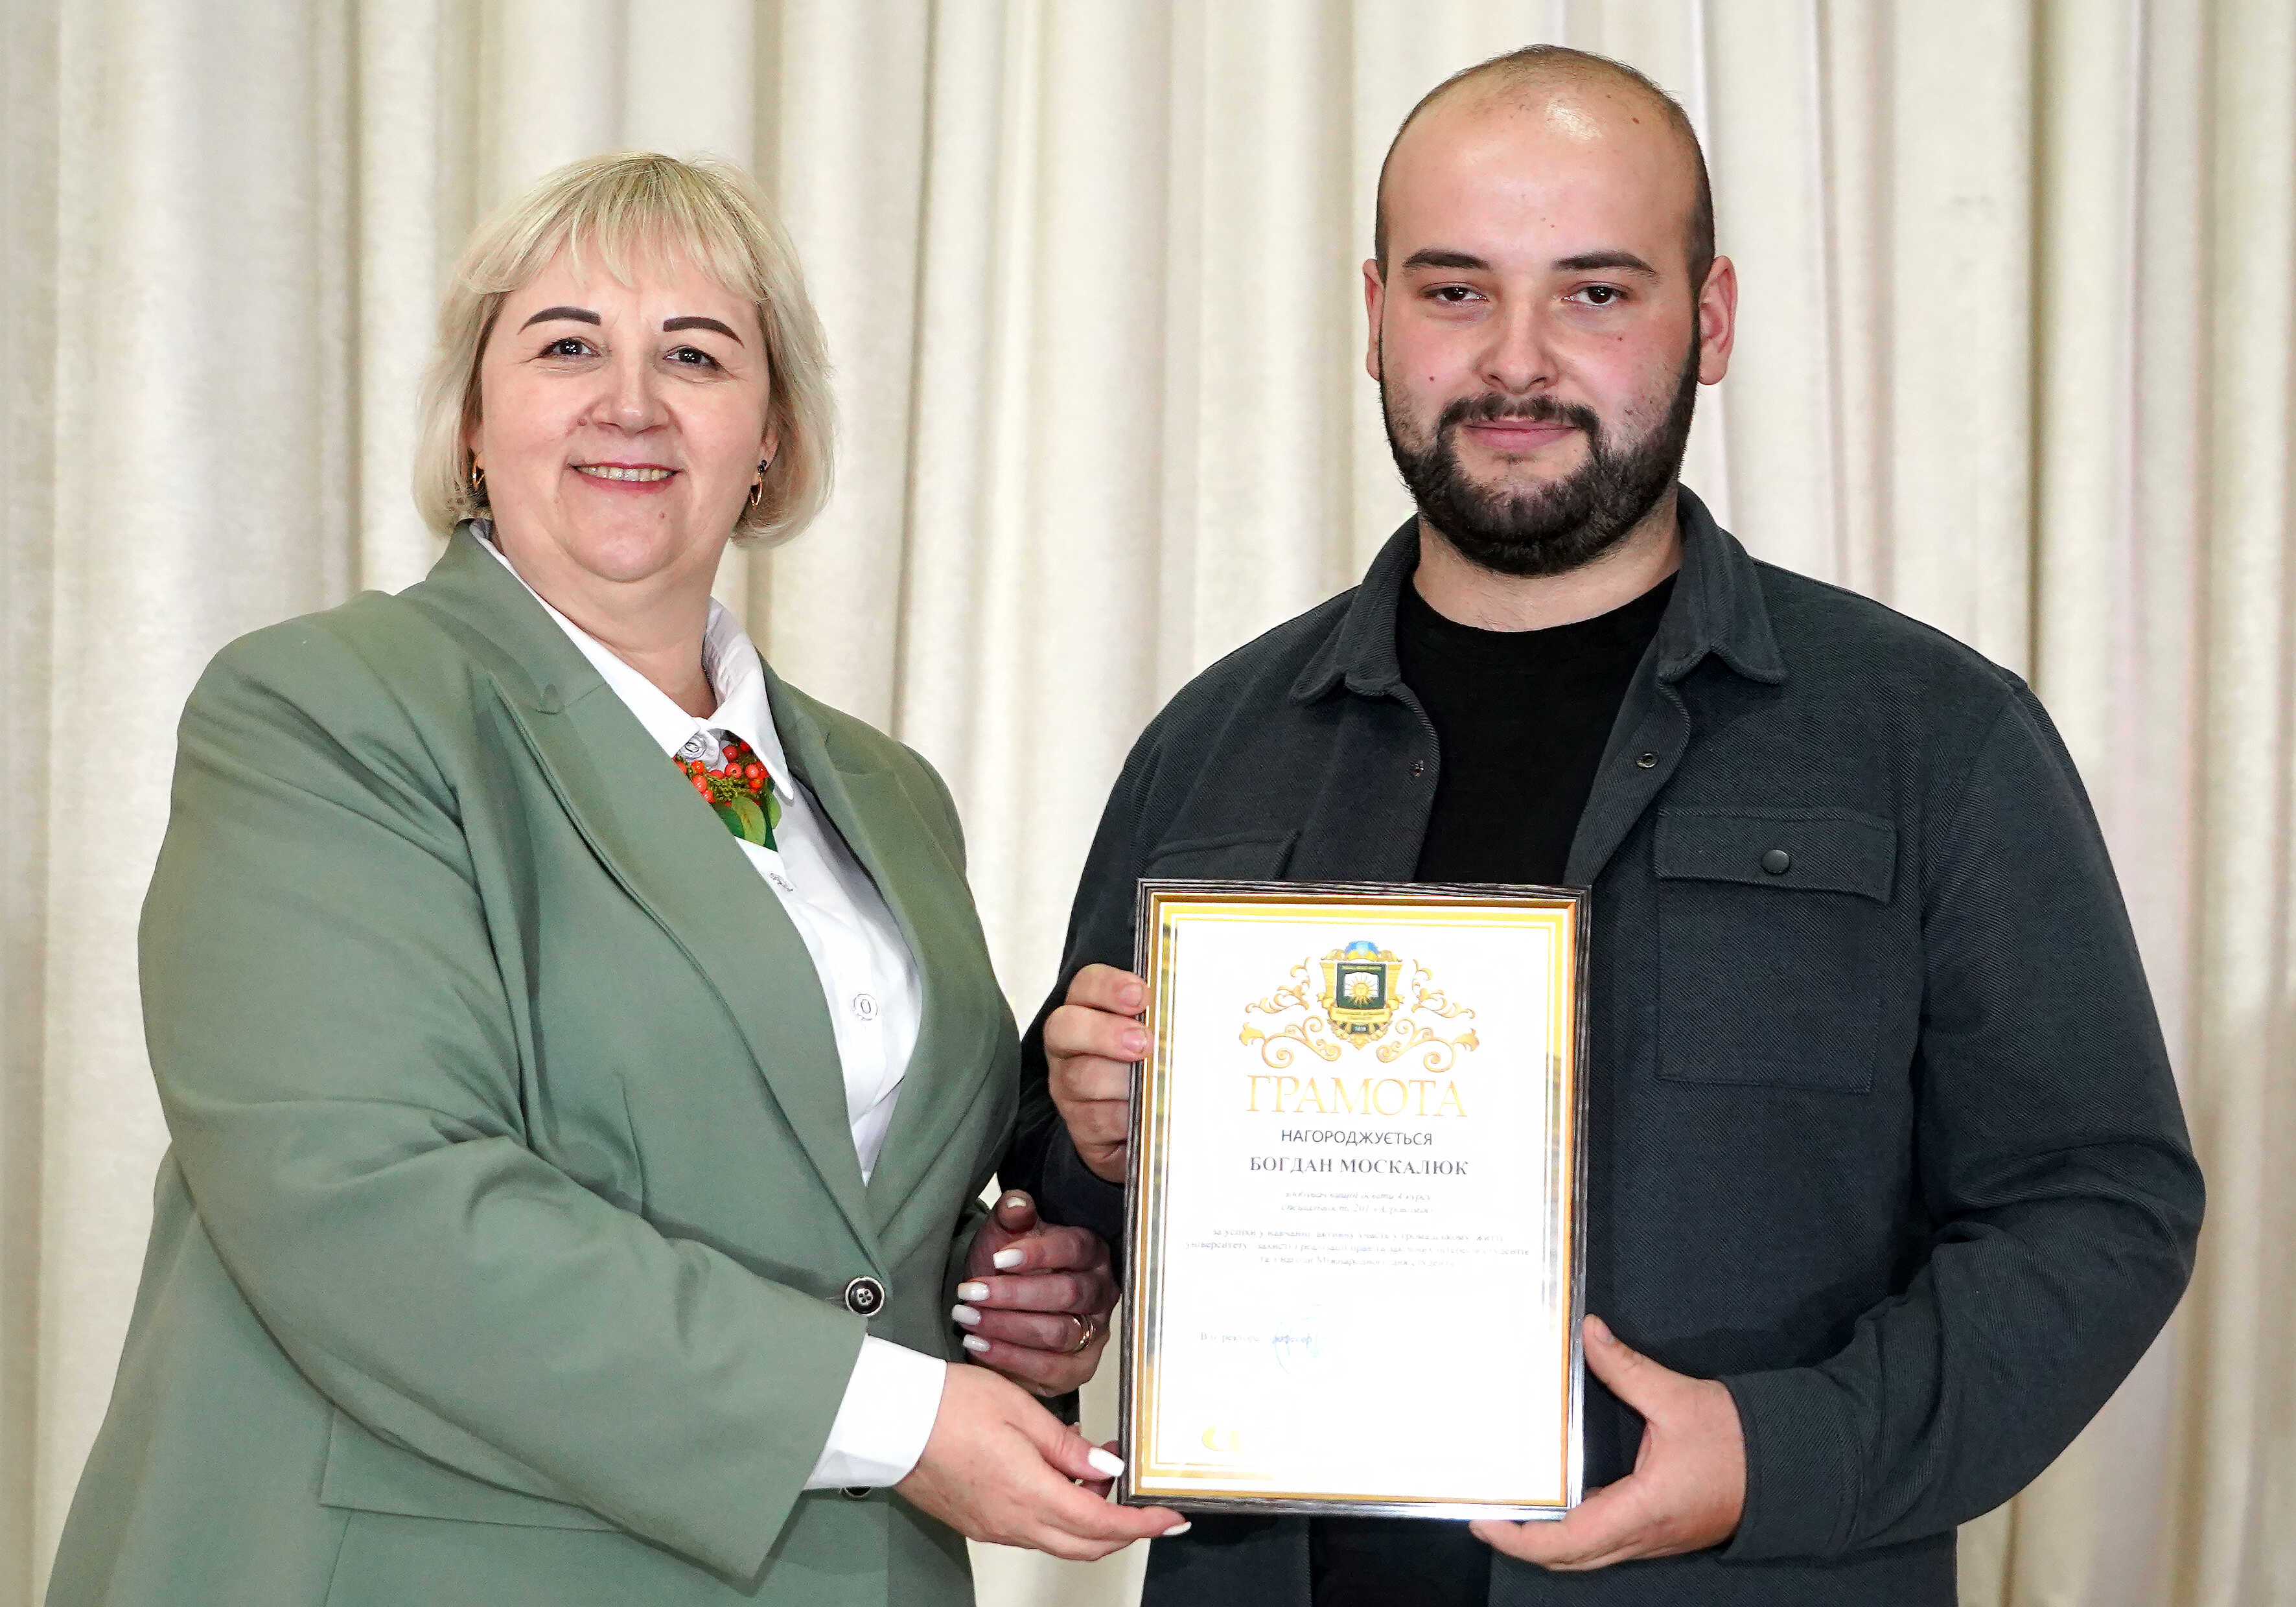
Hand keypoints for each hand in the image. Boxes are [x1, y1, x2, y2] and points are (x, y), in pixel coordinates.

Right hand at [894, 1363, 1187, 1558]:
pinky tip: (1057, 1475)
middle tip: (1139, 1494)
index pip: (1102, 1525)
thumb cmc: (947, 1405)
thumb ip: (1069, 1446)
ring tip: (1092, 1467)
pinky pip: (1032, 1529)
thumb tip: (1107, 1466)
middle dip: (1122, 1527)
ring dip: (1088, 1516)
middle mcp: (1014, 1522)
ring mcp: (994, 1527)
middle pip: (1086, 1544)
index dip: (1143, 1524)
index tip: (1170, 1518)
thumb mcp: (1022, 1410)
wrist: (889, 1418)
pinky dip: (1057, 1513)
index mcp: (1029, 1493)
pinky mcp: (979, 1522)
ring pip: (1059, 1539)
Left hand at [955, 1190, 1118, 1395]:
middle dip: (1014, 1295)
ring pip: (1057, 1332)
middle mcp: (1100, 1293)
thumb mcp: (1004, 1236)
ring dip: (1007, 1326)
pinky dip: (1009, 1357)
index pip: (1073, 1249)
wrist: (998, 1310)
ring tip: (968, 1318)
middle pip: (1067, 1293)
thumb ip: (1012, 1216)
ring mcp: (1094, 1333)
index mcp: (1090, 1252)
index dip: (1038, 1254)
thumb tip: (1017, 1204)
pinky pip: (1048, 1367)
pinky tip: (978, 1344)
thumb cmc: (1005, 1270)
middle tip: (972, 1292)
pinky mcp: (1077, 1369)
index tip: (998, 1259)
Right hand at [1044, 964, 1146, 1184]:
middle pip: (1065, 1027)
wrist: (1150, 1127)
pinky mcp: (1080, 1126)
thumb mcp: (1161, 1036)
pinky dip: (1126, 1116)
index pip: (1086, 985)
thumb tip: (1195, 1009)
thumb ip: (1166, 1019)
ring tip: (1155, 1084)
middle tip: (1144, 1043)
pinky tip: (1149, 1115)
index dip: (1109, 987)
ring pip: (1081, 1077)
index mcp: (1088, 1011)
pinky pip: (1097, 1119)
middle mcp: (1069, 1047)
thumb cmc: (1155, 1068)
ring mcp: (1068, 1087)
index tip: (1141, 996)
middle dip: (1105, 1032)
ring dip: (1122, 1080)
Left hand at [1471, 1315, 1745, 1569]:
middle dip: (1523, 1544)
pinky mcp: (1661, 1531)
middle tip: (1486, 1513)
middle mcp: (1644, 1536)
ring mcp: (1653, 1539)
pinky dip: (1576, 1532)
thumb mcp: (1677, 1398)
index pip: (1566, 1541)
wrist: (1794, 1466)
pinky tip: (1560, 1500)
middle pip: (1569, 1558)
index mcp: (1643, 1510)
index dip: (1520, 1538)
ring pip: (1588, 1555)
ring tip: (1513, 1507)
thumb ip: (1626, 1368)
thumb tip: (1588, 1333)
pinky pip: (1608, 1542)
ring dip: (1548, 1541)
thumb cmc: (1739, 1439)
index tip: (1485, 1520)